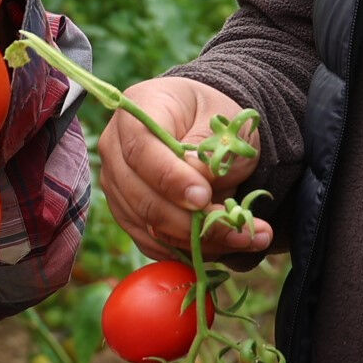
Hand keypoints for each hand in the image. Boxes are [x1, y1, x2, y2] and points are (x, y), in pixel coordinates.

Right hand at [97, 76, 271, 262]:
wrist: (203, 126)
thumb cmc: (211, 117)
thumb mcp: (221, 124)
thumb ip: (208, 153)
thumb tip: (198, 195)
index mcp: (136, 112)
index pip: (141, 149)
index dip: (170, 178)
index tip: (204, 196)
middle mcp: (116, 150)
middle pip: (140, 195)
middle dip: (187, 220)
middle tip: (233, 228)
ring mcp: (117, 185)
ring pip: (147, 226)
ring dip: (196, 241)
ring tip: (246, 239)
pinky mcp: (127, 214)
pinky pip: (152, 243)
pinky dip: (189, 250)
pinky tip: (225, 246)